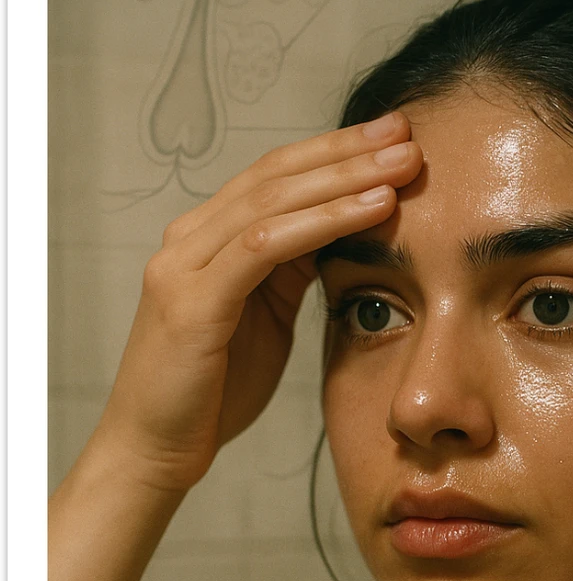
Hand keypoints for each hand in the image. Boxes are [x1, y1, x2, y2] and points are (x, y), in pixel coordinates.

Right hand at [94, 112, 421, 493]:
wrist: (157, 450)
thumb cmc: (213, 392)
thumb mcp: (263, 318)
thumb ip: (289, 272)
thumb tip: (340, 234)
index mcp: (206, 239)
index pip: (276, 176)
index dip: (335, 151)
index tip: (393, 136)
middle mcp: (189, 238)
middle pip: (278, 174)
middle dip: (347, 149)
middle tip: (407, 130)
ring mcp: (185, 264)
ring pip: (275, 200)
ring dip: (346, 177)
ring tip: (403, 164)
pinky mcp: (194, 300)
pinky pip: (267, 245)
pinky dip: (326, 221)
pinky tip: (374, 208)